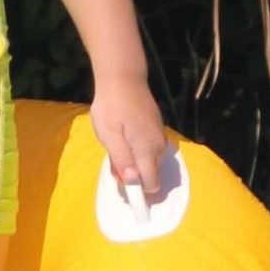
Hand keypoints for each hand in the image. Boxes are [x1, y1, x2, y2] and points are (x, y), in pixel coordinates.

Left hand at [91, 77, 168, 202]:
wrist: (123, 78)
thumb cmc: (111, 107)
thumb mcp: (109, 135)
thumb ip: (122, 159)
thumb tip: (133, 182)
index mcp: (147, 150)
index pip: (151, 184)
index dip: (139, 193)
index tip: (124, 190)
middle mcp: (159, 146)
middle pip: (150, 174)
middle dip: (133, 175)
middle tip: (112, 160)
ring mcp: (160, 136)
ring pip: (150, 162)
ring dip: (134, 162)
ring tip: (116, 144)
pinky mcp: (158, 128)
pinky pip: (150, 149)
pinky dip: (138, 150)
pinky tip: (125, 137)